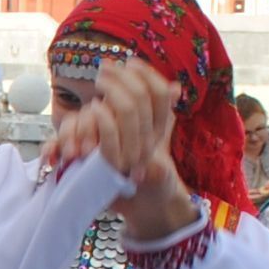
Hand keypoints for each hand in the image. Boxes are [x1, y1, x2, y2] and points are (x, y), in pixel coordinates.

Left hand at [94, 56, 178, 177]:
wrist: (129, 206)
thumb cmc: (132, 164)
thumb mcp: (146, 135)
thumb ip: (157, 112)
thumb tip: (175, 87)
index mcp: (160, 129)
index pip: (162, 93)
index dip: (146, 73)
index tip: (130, 62)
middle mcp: (152, 140)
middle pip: (143, 96)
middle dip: (122, 76)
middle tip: (105, 68)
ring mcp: (135, 153)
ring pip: (128, 109)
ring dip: (111, 88)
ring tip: (98, 82)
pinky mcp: (114, 165)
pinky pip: (111, 134)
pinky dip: (102, 115)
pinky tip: (94, 106)